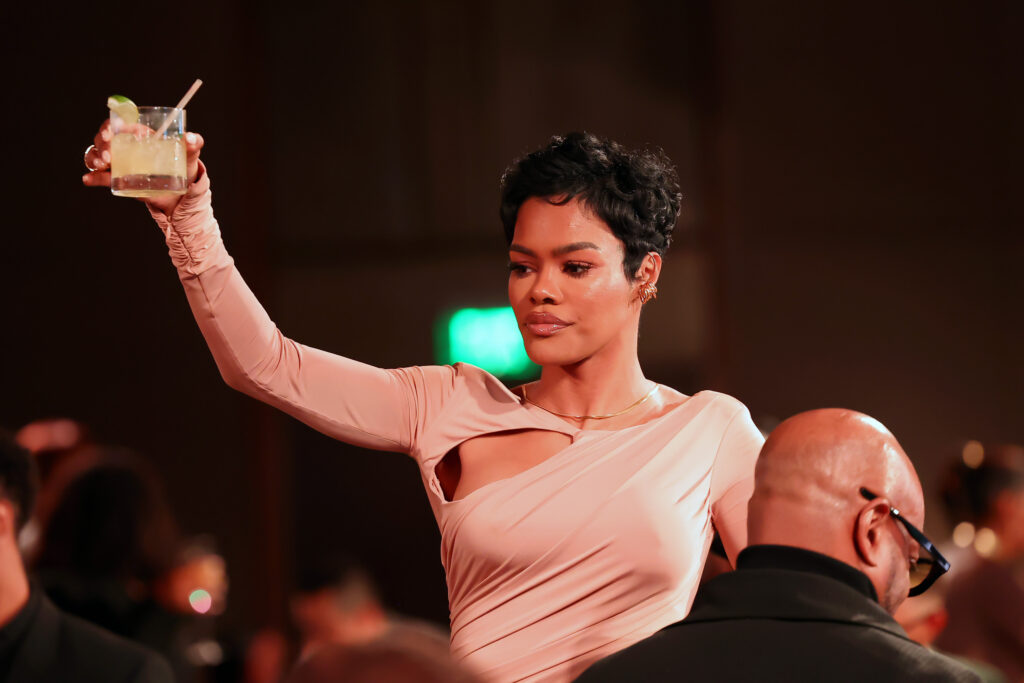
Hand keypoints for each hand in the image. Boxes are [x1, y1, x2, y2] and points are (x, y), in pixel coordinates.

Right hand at [81, 119, 205, 214]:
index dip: (111, 125)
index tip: (112, 133)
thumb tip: (192, 138)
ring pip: (97, 153)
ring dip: (94, 157)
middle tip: (109, 155)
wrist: (180, 192)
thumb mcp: (189, 153)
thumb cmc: (182, 165)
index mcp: (138, 133)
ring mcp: (119, 161)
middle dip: (101, 143)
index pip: (119, 123)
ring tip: (102, 165)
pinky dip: (93, 177)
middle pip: (103, 137)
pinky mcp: (117, 178)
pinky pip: (100, 176)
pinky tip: (88, 179)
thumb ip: (194, 143)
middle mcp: (125, 145)